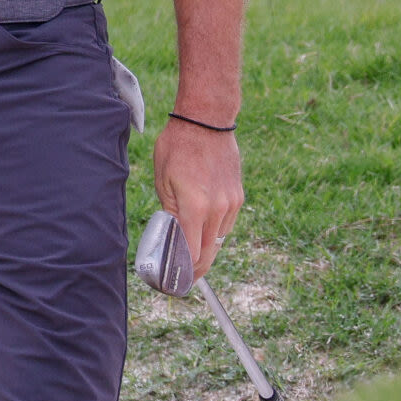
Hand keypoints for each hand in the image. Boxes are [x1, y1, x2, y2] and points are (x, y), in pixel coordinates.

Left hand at [152, 118, 242, 275]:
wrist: (208, 121)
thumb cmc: (178, 145)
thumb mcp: (163, 179)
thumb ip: (170, 211)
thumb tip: (172, 236)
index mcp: (196, 206)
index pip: (193, 253)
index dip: (184, 271)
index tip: (174, 280)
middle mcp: (218, 209)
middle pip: (209, 253)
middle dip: (197, 270)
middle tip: (184, 279)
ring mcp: (232, 203)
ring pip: (220, 240)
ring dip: (207, 251)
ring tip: (192, 259)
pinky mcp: (238, 196)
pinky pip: (227, 225)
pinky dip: (215, 233)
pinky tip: (204, 234)